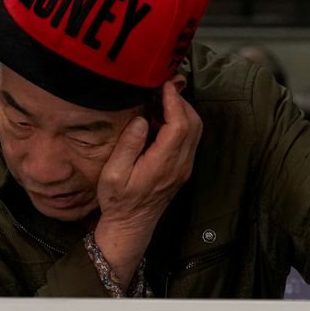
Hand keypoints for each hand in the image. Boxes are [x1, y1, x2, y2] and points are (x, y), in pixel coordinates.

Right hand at [92, 79, 202, 285]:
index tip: (163, 86)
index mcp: (163, 164)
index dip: (174, 102)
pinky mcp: (183, 168)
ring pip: (196, 131)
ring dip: (184, 111)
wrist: (131, 225)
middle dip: (181, 101)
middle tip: (163, 88)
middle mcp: (180, 164)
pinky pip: (190, 139)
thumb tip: (140, 119)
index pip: (179, 125)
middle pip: (193, 124)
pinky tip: (162, 118)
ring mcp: (184, 167)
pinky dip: (182, 122)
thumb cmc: (118, 200)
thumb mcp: (113, 173)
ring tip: (163, 99)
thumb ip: (128, 145)